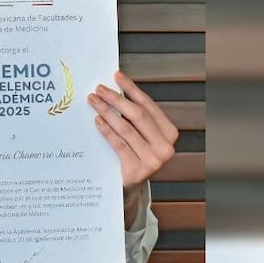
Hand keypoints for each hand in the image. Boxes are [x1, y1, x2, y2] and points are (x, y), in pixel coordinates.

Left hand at [88, 70, 178, 197]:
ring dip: (107, 111)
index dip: (131, 89)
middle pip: (137, 115)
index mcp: (169, 132)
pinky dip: (107, 130)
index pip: (148, 105)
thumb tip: (115, 88)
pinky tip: (97, 120)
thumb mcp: (140, 134)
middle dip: (116, 99)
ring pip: (126, 128)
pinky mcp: (138, 171)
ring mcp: (154, 160)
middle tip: (99, 89)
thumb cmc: (134, 154)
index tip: (116, 76)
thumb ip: (134, 116)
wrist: (130, 187)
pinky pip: (119, 144)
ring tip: (93, 101)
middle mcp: (166, 146)